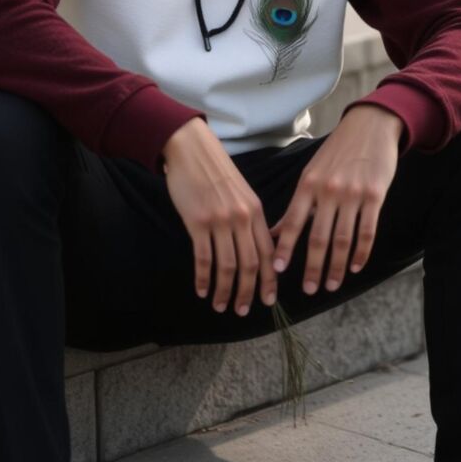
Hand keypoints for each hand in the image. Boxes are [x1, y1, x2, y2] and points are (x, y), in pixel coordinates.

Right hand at [162, 117, 278, 316]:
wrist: (192, 150)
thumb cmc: (216, 172)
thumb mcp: (242, 193)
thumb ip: (251, 219)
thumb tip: (259, 247)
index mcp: (255, 212)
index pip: (268, 253)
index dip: (269, 280)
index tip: (268, 300)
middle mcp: (241, 218)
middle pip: (249, 264)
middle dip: (248, 292)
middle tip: (243, 311)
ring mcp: (219, 221)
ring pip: (227, 266)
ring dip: (224, 291)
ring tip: (221, 306)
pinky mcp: (197, 222)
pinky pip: (203, 258)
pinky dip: (204, 278)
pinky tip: (202, 290)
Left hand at [268, 105, 403, 295]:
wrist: (369, 126)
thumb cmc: (336, 153)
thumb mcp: (311, 173)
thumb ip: (296, 205)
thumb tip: (273, 232)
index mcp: (307, 185)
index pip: (292, 222)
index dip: (284, 248)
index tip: (277, 271)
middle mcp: (328, 190)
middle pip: (318, 237)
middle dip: (312, 267)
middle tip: (309, 290)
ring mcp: (352, 194)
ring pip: (343, 239)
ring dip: (336, 266)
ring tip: (331, 285)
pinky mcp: (374, 195)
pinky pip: (367, 231)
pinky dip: (361, 253)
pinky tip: (355, 267)